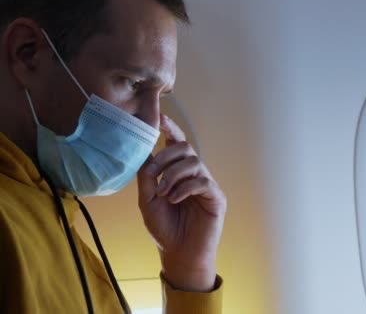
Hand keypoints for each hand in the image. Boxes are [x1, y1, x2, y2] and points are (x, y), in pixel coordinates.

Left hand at [137, 114, 226, 291]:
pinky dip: (185, 187)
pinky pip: (202, 180)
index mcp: (177, 172)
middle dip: (166, 157)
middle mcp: (193, 174)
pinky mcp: (216, 196)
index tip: (160, 117)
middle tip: (154, 175)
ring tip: (163, 193)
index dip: (171, 128)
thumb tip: (145, 152)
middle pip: (185, 148)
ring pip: (194, 162)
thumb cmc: (164, 227)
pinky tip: (174, 199)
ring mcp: (206, 184)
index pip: (176, 144)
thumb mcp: (147, 200)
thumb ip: (147, 176)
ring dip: (173, 174)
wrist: (178, 253)